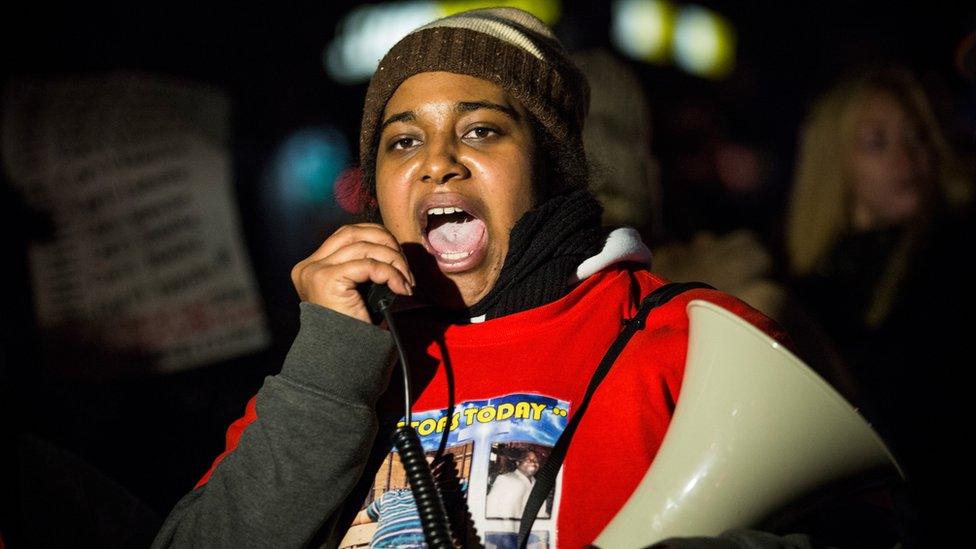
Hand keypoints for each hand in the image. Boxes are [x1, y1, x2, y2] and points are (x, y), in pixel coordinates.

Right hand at [291, 223, 414, 323]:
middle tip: (405, 266)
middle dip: (386, 243)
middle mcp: (309, 265)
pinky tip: (402, 288)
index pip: (347, 234)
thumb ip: (363, 265)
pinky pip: (369, 265)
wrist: (345, 357)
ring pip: (365, 247)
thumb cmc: (355, 327)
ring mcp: (316, 271)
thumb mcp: (357, 289)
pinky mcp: (327, 279)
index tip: (398, 256)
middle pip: (353, 232)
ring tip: (407, 281)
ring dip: (394, 261)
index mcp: (312, 266)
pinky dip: (391, 273)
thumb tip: (392, 248)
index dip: (377, 237)